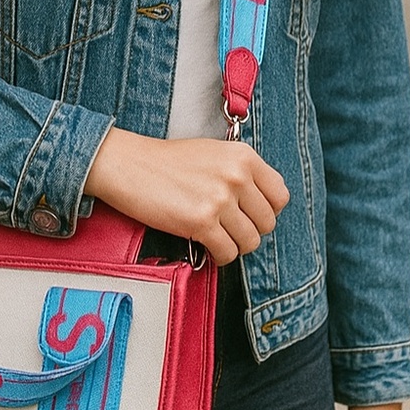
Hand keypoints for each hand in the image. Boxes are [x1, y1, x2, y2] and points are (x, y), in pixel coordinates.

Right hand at [83, 127, 288, 264]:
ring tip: (217, 238)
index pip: (280, 196)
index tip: (250, 214)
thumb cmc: (167, 161)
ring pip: (250, 242)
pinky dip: (219, 256)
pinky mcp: (201, 222)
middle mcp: (237, 176)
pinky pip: (227, 253)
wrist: (129, 165)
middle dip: (249, 230)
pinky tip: (207, 246)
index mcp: (244, 156)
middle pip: (267, 223)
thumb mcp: (214, 153)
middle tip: (229, 228)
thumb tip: (261, 204)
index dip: (267, 210)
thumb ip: (242, 173)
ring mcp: (220, 200)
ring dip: (234, 245)